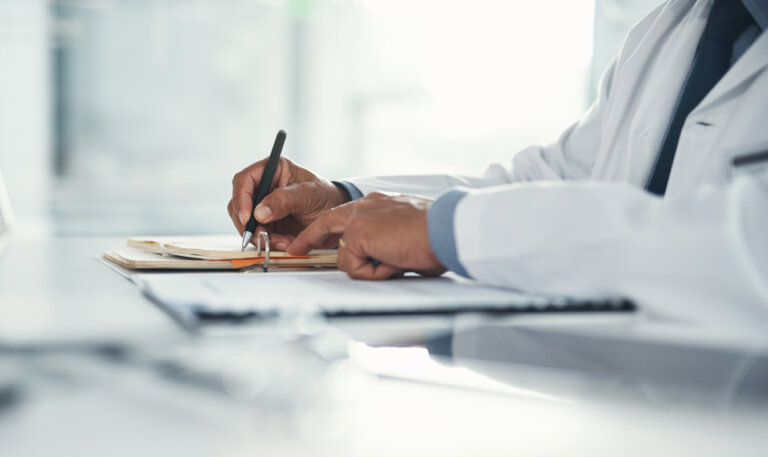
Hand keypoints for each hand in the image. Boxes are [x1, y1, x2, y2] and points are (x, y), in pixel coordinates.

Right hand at [227, 158, 348, 249]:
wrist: (334, 216)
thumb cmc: (325, 197)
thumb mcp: (309, 195)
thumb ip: (284, 200)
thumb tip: (259, 212)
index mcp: (272, 169)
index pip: (244, 180)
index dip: (241, 198)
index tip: (249, 217)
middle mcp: (263, 186)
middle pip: (239, 204)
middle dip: (249, 224)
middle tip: (263, 237)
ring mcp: (262, 205)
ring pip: (245, 222)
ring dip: (260, 236)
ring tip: (283, 242)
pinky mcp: (266, 223)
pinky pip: (256, 234)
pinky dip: (267, 242)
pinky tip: (285, 243)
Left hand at [288, 192, 446, 278]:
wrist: (446, 228)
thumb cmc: (438, 234)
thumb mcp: (407, 236)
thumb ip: (388, 243)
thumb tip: (384, 261)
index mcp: (380, 204)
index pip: (347, 214)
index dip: (329, 228)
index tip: (316, 236)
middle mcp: (367, 205)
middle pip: (327, 223)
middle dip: (309, 238)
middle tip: (296, 249)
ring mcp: (359, 218)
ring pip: (345, 256)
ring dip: (369, 268)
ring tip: (397, 261)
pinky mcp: (357, 234)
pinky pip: (354, 267)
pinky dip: (374, 273)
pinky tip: (393, 262)